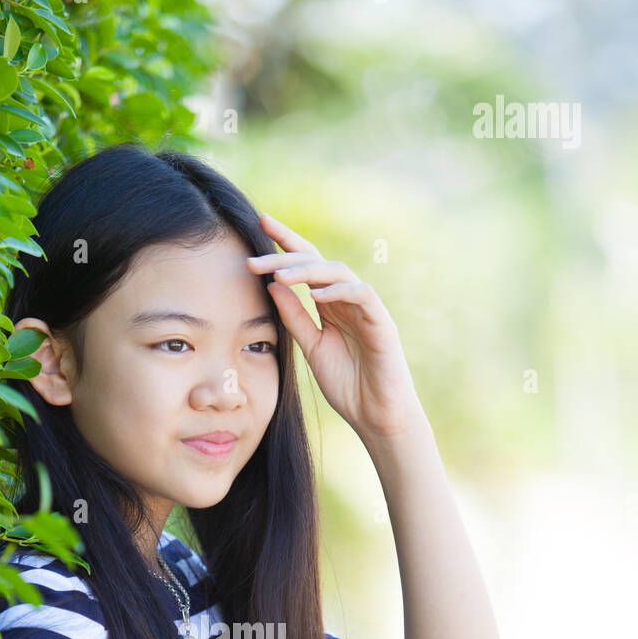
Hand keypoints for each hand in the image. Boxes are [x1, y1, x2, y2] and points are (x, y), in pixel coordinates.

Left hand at [247, 212, 425, 440]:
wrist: (376, 415)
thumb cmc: (348, 384)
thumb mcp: (311, 347)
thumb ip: (294, 317)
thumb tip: (272, 284)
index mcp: (330, 304)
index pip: (306, 265)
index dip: (285, 243)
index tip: (260, 222)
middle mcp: (348, 300)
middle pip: (318, 262)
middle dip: (286, 255)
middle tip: (255, 258)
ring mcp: (366, 309)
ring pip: (339, 273)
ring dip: (308, 271)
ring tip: (280, 275)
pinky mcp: (382, 323)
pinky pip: (363, 295)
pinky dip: (340, 291)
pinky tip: (317, 294)